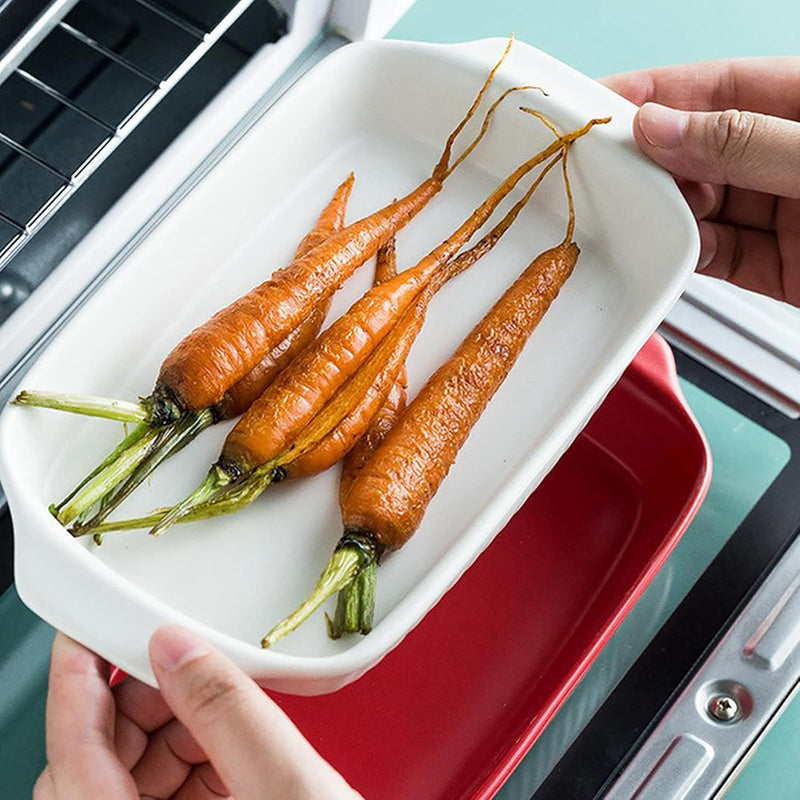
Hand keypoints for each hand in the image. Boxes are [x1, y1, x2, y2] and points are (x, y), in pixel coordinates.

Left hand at [35, 628, 360, 798]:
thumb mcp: (289, 787)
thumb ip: (229, 711)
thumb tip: (176, 650)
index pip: (73, 760)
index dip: (74, 689)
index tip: (83, 636)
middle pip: (96, 766)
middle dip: (136, 703)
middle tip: (173, 660)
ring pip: (131, 777)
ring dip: (169, 726)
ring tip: (213, 696)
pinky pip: (166, 793)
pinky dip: (193, 752)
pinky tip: (225, 734)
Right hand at [602, 58, 799, 304]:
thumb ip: (744, 142)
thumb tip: (663, 128)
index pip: (721, 88)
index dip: (659, 92)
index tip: (602, 105)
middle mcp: (790, 158)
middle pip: (702, 151)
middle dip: (653, 162)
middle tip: (605, 170)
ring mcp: (787, 214)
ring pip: (705, 207)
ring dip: (667, 214)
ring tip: (634, 214)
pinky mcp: (783, 268)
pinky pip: (721, 256)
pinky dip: (690, 255)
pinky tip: (670, 249)